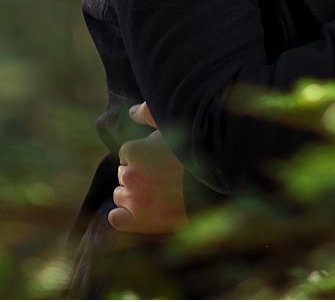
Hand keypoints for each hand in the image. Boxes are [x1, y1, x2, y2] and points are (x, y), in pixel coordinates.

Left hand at [108, 102, 188, 233]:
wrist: (218, 183)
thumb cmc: (197, 150)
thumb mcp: (174, 122)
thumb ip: (149, 112)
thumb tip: (132, 111)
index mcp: (134, 151)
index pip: (128, 153)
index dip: (144, 154)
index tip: (161, 158)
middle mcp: (130, 176)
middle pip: (125, 174)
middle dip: (139, 173)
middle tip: (162, 175)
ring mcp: (134, 201)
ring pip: (120, 196)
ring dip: (133, 193)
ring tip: (157, 193)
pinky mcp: (140, 222)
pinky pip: (117, 220)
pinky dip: (122, 216)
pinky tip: (137, 212)